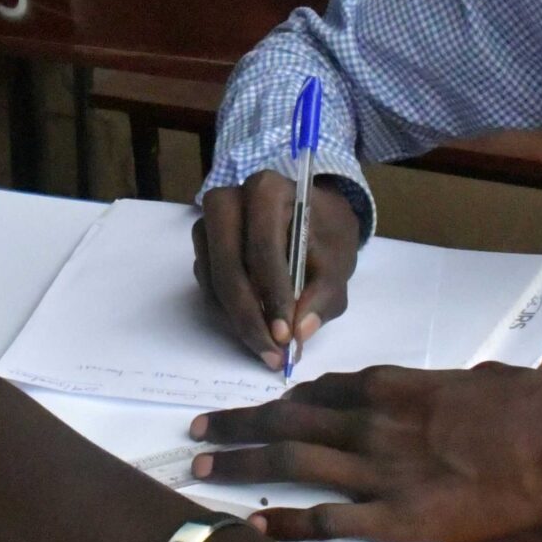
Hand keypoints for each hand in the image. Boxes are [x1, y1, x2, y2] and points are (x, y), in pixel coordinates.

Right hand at [191, 170, 360, 367]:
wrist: (311, 221)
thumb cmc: (325, 235)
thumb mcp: (339, 261)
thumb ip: (326, 294)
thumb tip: (301, 331)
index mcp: (267, 190)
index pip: (263, 246)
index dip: (273, 293)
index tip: (285, 334)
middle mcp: (229, 200)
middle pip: (227, 265)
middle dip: (249, 315)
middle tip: (271, 351)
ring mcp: (209, 223)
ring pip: (212, 279)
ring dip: (237, 320)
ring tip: (267, 349)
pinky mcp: (202, 247)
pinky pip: (206, 286)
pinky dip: (228, 313)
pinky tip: (254, 330)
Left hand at [191, 365, 541, 541]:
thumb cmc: (529, 405)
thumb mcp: (477, 381)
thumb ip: (444, 388)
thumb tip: (448, 389)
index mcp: (392, 387)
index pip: (318, 390)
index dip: (278, 400)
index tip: (254, 409)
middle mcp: (373, 422)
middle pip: (287, 419)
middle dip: (236, 427)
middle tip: (197, 435)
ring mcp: (380, 470)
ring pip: (292, 462)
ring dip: (241, 465)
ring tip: (201, 472)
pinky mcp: (398, 517)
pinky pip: (328, 520)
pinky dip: (286, 522)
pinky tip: (254, 526)